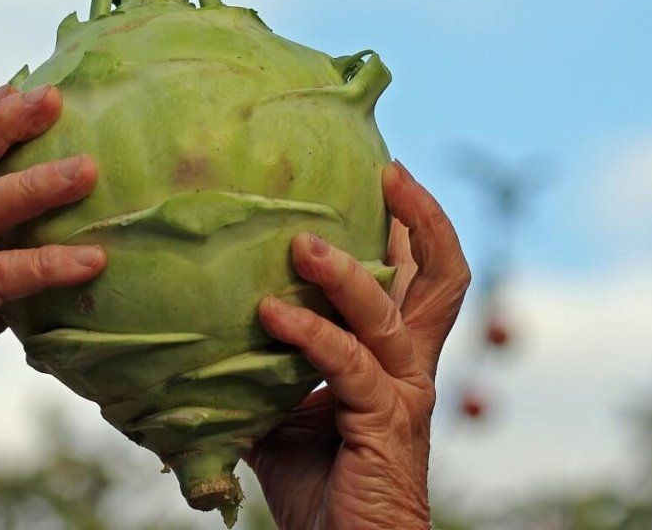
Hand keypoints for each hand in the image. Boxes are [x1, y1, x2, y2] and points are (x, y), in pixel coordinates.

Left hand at [249, 162, 470, 529]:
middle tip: (389, 171)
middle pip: (445, 277)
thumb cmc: (317, 482)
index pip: (420, 274)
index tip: (383, 170)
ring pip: (387, 311)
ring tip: (300, 242)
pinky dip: (309, 333)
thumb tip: (206, 322)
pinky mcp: (385, 423)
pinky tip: (269, 314)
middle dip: (425, 217)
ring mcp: (404, 392)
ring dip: (343, 271)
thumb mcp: (284, 406)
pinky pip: (347, 364)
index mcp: (395, 352)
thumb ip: (264, 361)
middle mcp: (411, 363)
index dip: (413, 220)